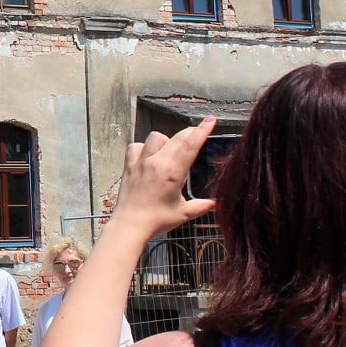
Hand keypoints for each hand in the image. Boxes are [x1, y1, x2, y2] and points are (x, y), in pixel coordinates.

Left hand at [109, 117, 218, 241]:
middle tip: (197, 132)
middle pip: (177, 138)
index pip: (191, 145)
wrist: (129, 225)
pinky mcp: (129, 165)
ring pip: (156, 137)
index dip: (202, 130)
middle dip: (190, 132)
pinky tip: (148, 156)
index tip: (210, 120)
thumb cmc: (156, 220)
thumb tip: (216, 204)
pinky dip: (143, 147)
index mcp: (173, 172)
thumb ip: (202, 206)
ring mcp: (141, 162)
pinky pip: (136, 146)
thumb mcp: (184, 213)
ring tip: (170, 150)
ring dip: (166, 140)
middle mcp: (156, 163)